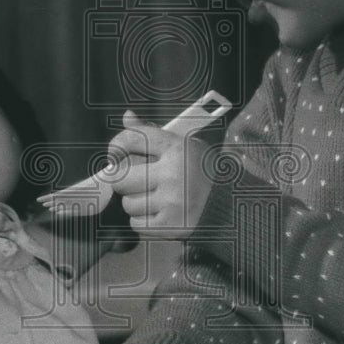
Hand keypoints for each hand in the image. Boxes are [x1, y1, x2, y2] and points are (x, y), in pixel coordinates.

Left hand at [108, 111, 211, 238]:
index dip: (116, 146)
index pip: (131, 139)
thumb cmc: (200, 171)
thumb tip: (127, 117)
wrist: (228, 204)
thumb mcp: (183, 145)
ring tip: (157, 198)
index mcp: (176, 148)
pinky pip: (136, 224)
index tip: (115, 155)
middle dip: (125, 180)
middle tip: (138, 181)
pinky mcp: (171, 225)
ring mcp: (172, 201)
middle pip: (120, 177)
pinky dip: (143, 221)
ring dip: (136, 202)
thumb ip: (152, 133)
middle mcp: (173, 173)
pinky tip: (160, 213)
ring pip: (128, 203)